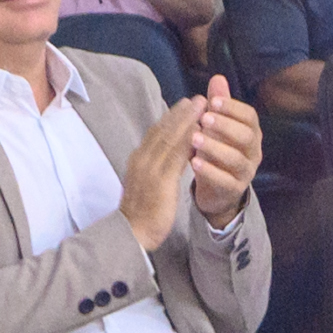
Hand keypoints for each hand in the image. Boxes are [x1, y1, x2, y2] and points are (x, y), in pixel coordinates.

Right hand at [121, 97, 204, 252]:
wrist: (131, 233)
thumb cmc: (140, 212)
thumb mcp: (145, 184)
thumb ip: (154, 168)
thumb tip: (164, 156)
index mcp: (138, 160)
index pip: (155, 133)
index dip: (170, 118)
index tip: (184, 105)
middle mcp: (142, 159)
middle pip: (162, 130)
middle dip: (180, 113)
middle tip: (196, 99)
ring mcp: (150, 169)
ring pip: (169, 138)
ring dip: (186, 120)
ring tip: (201, 106)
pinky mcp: (161, 180)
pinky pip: (176, 156)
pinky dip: (187, 140)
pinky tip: (200, 131)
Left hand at [189, 75, 261, 223]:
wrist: (216, 189)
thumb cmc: (217, 151)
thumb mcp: (217, 126)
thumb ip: (218, 104)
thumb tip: (217, 77)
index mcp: (251, 133)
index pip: (250, 117)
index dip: (232, 108)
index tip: (212, 101)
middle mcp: (253, 152)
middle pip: (246, 137)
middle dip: (225, 126)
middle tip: (203, 118)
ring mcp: (246, 173)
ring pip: (236, 160)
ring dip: (215, 147)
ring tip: (194, 139)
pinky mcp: (235, 190)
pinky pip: (226, 181)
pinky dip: (210, 171)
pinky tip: (193, 162)